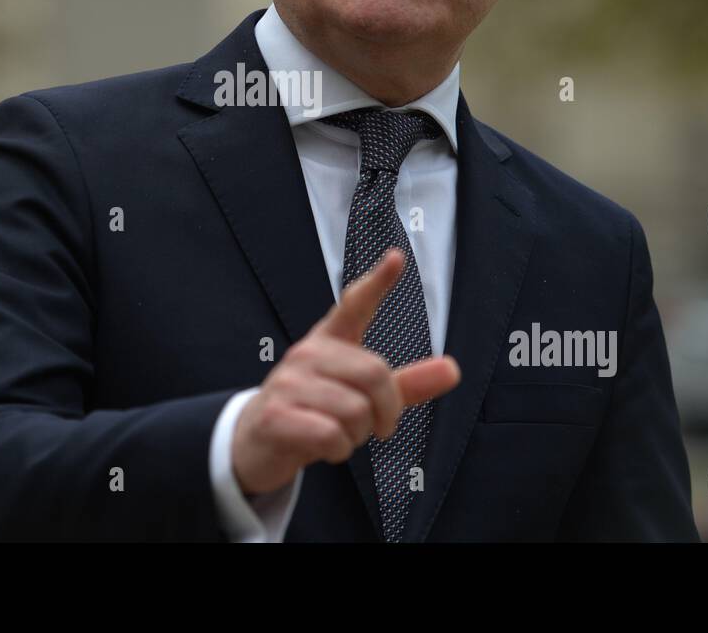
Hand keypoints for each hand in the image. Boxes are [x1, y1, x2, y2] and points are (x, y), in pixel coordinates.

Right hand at [231, 248, 460, 495]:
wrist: (255, 442)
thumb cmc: (314, 411)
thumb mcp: (359, 395)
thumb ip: (404, 384)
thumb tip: (453, 370)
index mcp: (328, 341)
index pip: (355, 305)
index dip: (378, 282)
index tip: (398, 257)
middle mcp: (307, 353)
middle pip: (374, 374)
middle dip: (385, 412)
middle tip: (374, 427)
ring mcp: (289, 383)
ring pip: (355, 411)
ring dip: (357, 436)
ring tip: (339, 433)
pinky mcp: (277, 415)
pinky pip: (331, 435)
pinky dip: (338, 450)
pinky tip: (324, 447)